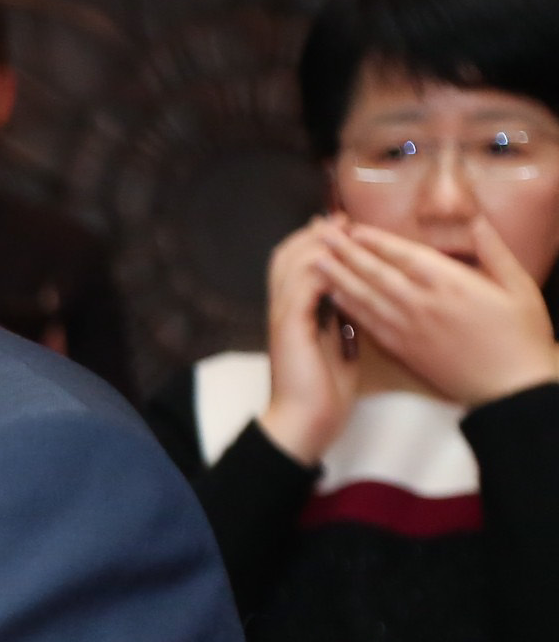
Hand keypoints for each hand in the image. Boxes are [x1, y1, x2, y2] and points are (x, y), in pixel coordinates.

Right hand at [256, 217, 361, 463]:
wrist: (304, 423)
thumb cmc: (323, 392)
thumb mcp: (336, 345)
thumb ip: (340, 318)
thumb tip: (357, 297)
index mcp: (293, 313)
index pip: (294, 263)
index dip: (317, 241)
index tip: (345, 226)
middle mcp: (282, 308)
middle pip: (288, 253)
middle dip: (317, 233)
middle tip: (343, 219)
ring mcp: (283, 316)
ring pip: (294, 261)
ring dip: (319, 242)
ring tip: (342, 229)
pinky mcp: (290, 325)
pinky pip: (303, 283)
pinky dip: (322, 267)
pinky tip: (342, 259)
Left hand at [317, 215, 558, 409]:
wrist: (511, 387)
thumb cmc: (521, 336)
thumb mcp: (518, 286)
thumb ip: (494, 251)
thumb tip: (476, 221)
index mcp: (450, 284)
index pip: (403, 255)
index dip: (376, 240)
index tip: (354, 227)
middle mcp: (422, 304)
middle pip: (375, 272)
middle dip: (345, 251)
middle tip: (320, 234)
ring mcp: (408, 329)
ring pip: (365, 297)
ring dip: (338, 276)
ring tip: (314, 260)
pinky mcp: (402, 350)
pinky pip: (368, 324)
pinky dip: (349, 307)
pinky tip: (333, 295)